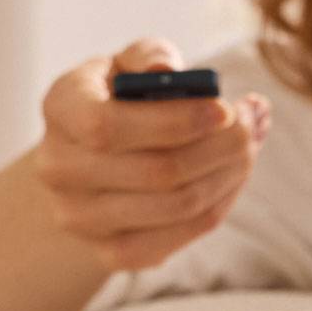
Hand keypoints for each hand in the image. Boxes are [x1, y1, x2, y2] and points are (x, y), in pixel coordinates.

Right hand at [33, 38, 268, 272]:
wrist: (90, 161)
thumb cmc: (119, 100)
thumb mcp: (128, 65)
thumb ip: (150, 57)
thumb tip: (169, 72)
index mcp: (60, 108)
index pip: (107, 126)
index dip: (174, 121)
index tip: (224, 109)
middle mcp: (58, 167)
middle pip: (156, 171)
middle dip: (220, 148)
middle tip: (252, 126)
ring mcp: (79, 217)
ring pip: (176, 206)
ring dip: (227, 176)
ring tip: (249, 147)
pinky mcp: (109, 253)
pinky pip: (179, 237)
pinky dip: (218, 206)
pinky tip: (231, 179)